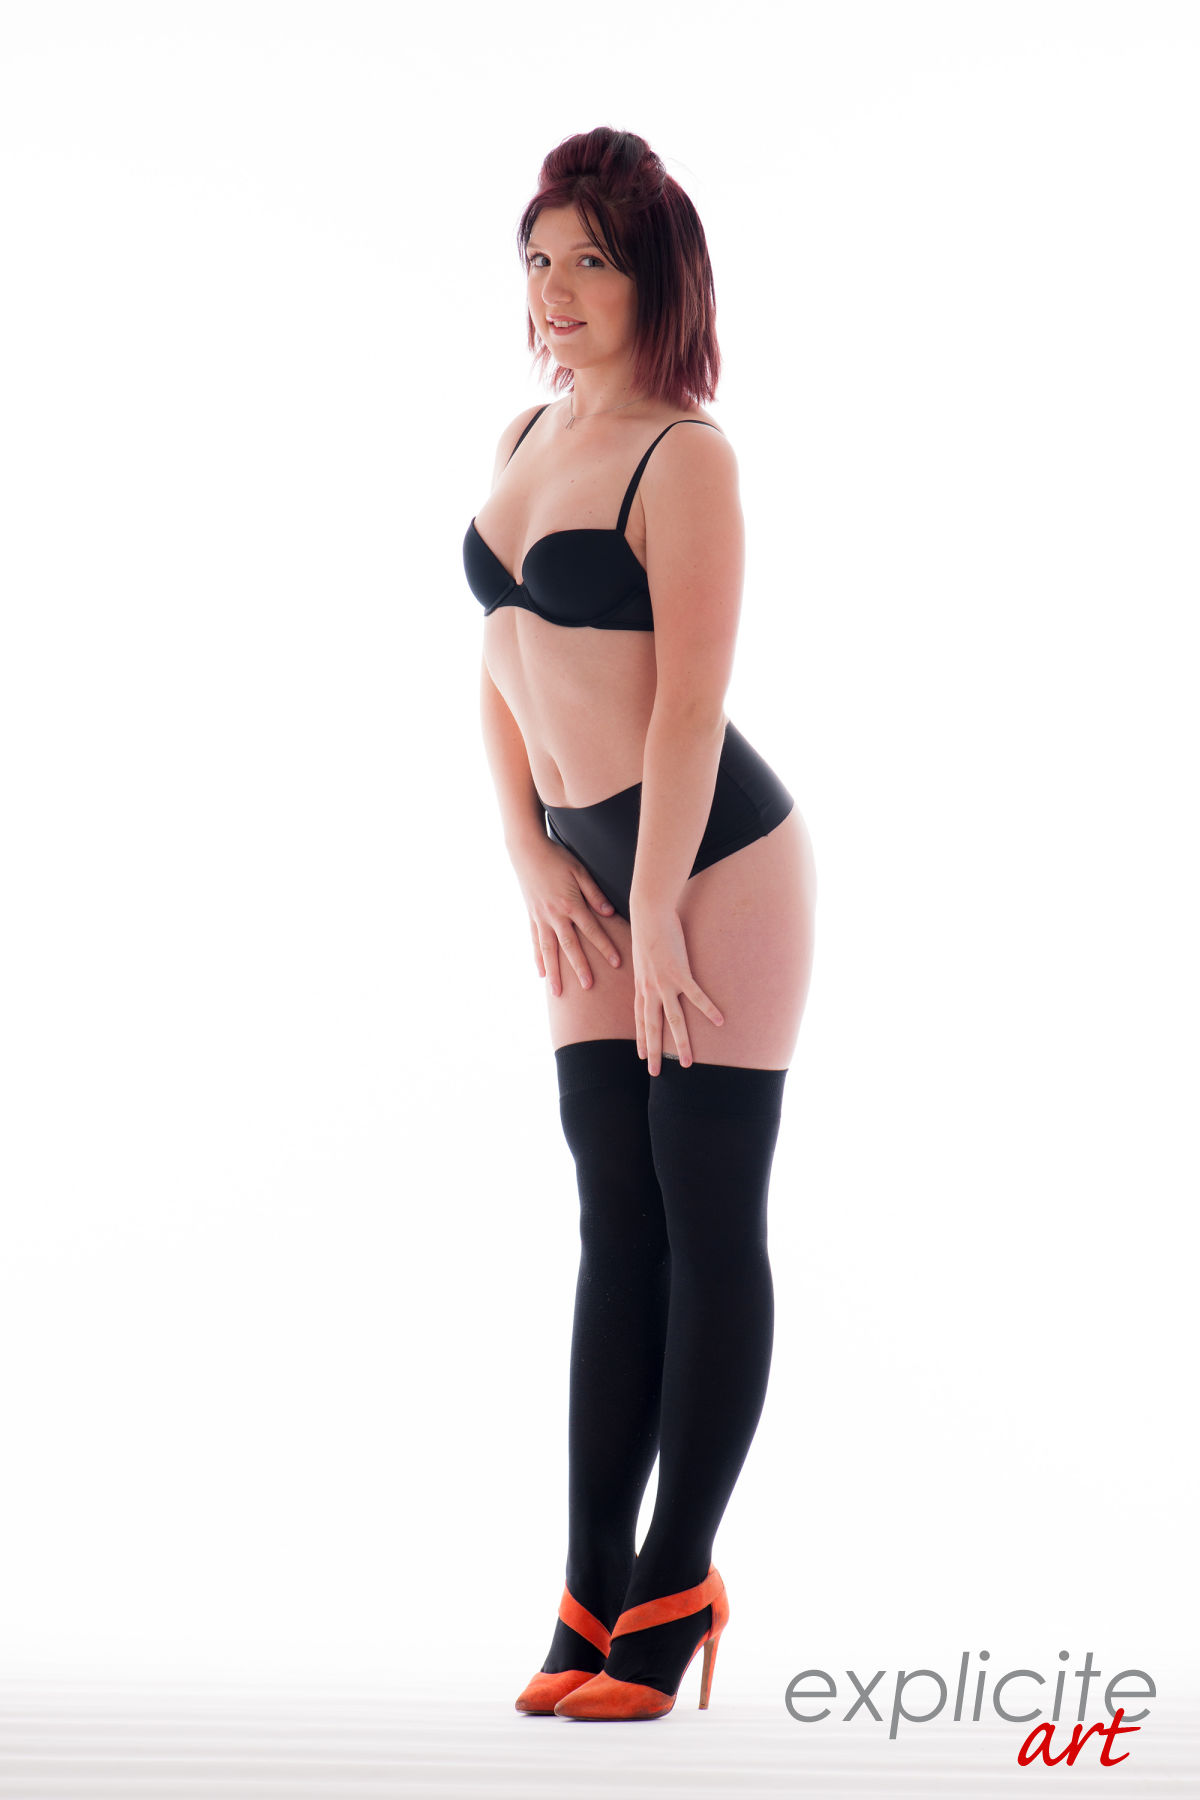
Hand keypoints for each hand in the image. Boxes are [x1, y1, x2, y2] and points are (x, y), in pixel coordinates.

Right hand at [512, 839, 622, 995]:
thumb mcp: (579, 871)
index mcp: (570, 903)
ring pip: (549, 950)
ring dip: (555, 971)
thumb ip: (594, 894)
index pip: (592, 930)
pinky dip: (538, 958)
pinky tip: (541, 973)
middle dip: (580, 967)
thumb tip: (609, 914)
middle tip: (589, 987)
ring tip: (558, 992)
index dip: (605, 946)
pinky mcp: (531, 916)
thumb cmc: (557, 857)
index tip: (617, 962)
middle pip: (570, 946)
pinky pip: (535, 942)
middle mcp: (554, 915)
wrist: (526, 850)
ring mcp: (540, 917)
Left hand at [631, 904, 723, 1074]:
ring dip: (680, 1043)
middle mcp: (650, 989)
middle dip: (653, 1052)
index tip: (641, 1056)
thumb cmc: (647, 929)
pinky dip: (708, 1009)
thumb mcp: (642, 955)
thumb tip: (652, 973)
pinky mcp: (679, 971)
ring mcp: (664, 982)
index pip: (640, 1019)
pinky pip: (696, 995)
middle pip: (652, 1027)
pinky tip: (719, 1021)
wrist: (648, 911)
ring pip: (673, 1020)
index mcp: (641, 985)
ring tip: (687, 1063)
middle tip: (654, 1074)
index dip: (641, 1038)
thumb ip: (648, 969)